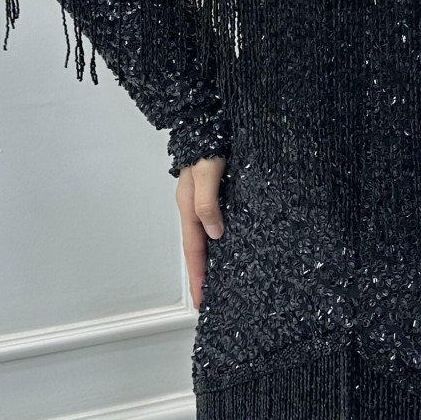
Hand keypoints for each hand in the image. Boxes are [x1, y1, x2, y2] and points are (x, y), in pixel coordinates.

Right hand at [176, 154, 227, 309]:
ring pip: (207, 237)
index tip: (201, 302)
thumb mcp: (206, 173)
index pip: (193, 250)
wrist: (208, 117)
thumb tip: (214, 234)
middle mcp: (195, 206)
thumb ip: (207, 202)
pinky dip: (221, 241)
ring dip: (212, 259)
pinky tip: (232, 247)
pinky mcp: (219, 193)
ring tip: (222, 281)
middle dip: (203, 275)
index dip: (198, 276)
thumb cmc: (207, 142)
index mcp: (188, 206)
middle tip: (211, 300)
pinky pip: (218, 223)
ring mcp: (206, 200)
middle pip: (198, 248)